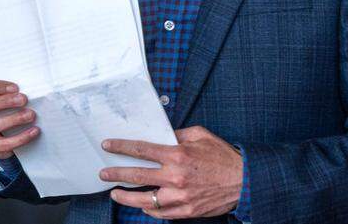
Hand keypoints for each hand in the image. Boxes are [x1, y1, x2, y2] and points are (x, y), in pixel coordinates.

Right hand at [0, 78, 39, 159]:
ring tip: (30, 115)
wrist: (0, 132)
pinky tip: (33, 132)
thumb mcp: (2, 95)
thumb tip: (29, 86)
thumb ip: (9, 91)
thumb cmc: (3, 107)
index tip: (16, 88)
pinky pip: (1, 145)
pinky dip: (19, 138)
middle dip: (3, 102)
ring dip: (12, 120)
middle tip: (23, 100)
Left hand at [100, 126, 242, 219]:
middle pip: (137, 176)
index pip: (141, 150)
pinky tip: (141, 206)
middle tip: (104, 174)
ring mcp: (179, 197)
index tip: (108, 145)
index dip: (121, 147)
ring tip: (115, 194)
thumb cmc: (223, 156)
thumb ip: (178, 134)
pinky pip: (160, 213)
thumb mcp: (201, 135)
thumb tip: (162, 135)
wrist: (244, 181)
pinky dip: (149, 210)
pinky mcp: (186, 211)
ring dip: (126, 197)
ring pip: (144, 200)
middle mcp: (175, 177)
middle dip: (116, 174)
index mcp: (177, 155)